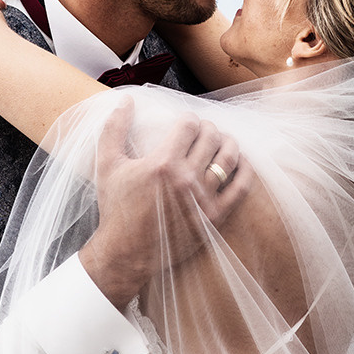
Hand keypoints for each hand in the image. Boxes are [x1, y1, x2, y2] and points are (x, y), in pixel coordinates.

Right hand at [80, 99, 250, 308]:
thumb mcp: (107, 165)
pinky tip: (241, 162)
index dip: (189, 119)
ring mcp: (203, 199)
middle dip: (208, 128)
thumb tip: (126, 99)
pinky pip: (241, 187)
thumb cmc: (116, 208)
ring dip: (229, 142)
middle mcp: (186, 179)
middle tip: (203, 131)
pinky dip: (245, 170)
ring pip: (228, 157)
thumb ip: (114, 128)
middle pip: (211, 137)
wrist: (125, 253)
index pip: (189, 125)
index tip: (185, 123)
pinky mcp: (215, 218)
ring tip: (223, 141)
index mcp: (162, 163)